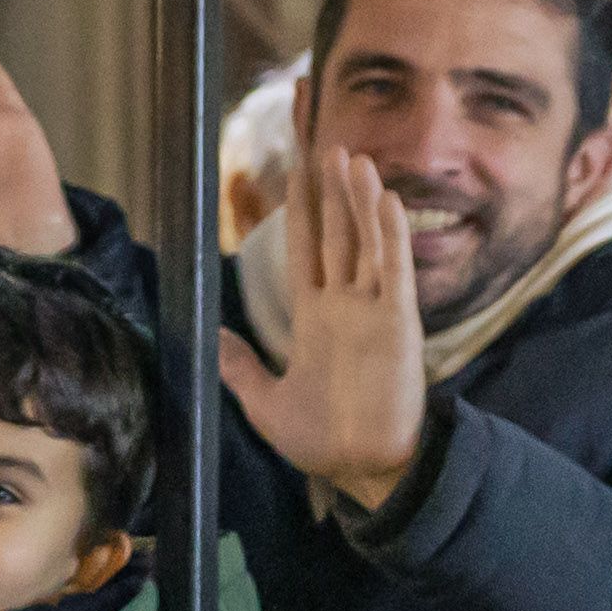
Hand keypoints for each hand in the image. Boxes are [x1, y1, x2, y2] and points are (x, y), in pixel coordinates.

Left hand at [218, 150, 429, 513]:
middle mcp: (345, 304)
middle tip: (325, 141)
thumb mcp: (264, 400)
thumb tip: (213, 334)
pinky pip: (395, 271)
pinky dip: (390, 235)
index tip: (295, 170)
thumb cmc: (323, 441)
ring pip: (366, 240)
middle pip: (336, 232)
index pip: (305, 248)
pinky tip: (385, 200)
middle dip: (330, 189)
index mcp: (316, 316)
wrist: (362, 469)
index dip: (301, 208)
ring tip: (351, 155)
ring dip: (359, 199)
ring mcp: (374, 310)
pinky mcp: (398, 325)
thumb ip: (240, 365)